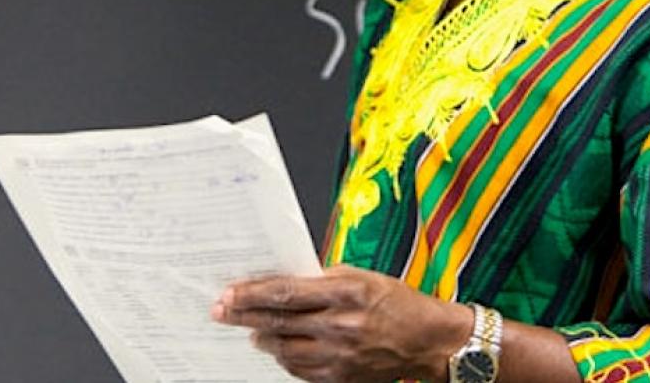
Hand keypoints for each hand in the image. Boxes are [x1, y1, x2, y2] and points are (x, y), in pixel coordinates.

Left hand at [212, 266, 473, 382]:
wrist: (428, 340)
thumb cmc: (396, 302)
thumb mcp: (361, 277)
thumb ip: (321, 279)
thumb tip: (280, 282)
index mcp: (347, 292)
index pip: (286, 292)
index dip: (252, 293)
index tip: (229, 291)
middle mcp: (342, 325)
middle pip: (278, 321)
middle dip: (244, 315)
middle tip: (221, 310)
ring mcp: (341, 355)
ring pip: (284, 348)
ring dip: (262, 337)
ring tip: (251, 329)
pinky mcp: (342, 377)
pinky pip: (299, 370)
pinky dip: (284, 358)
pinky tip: (278, 348)